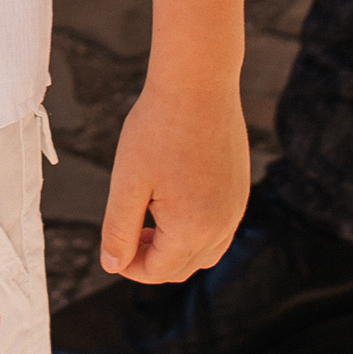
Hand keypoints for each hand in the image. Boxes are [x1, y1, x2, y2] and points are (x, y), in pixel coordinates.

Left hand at [98, 78, 251, 287]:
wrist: (198, 82)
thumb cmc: (157, 128)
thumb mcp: (127, 181)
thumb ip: (118, 229)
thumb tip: (112, 265)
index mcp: (192, 229)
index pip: (157, 271)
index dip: (128, 265)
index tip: (112, 244)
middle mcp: (222, 225)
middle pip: (182, 267)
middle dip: (151, 259)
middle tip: (127, 231)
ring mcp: (236, 207)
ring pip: (205, 252)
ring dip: (175, 247)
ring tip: (149, 218)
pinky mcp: (240, 189)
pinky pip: (219, 228)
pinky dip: (195, 229)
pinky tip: (173, 200)